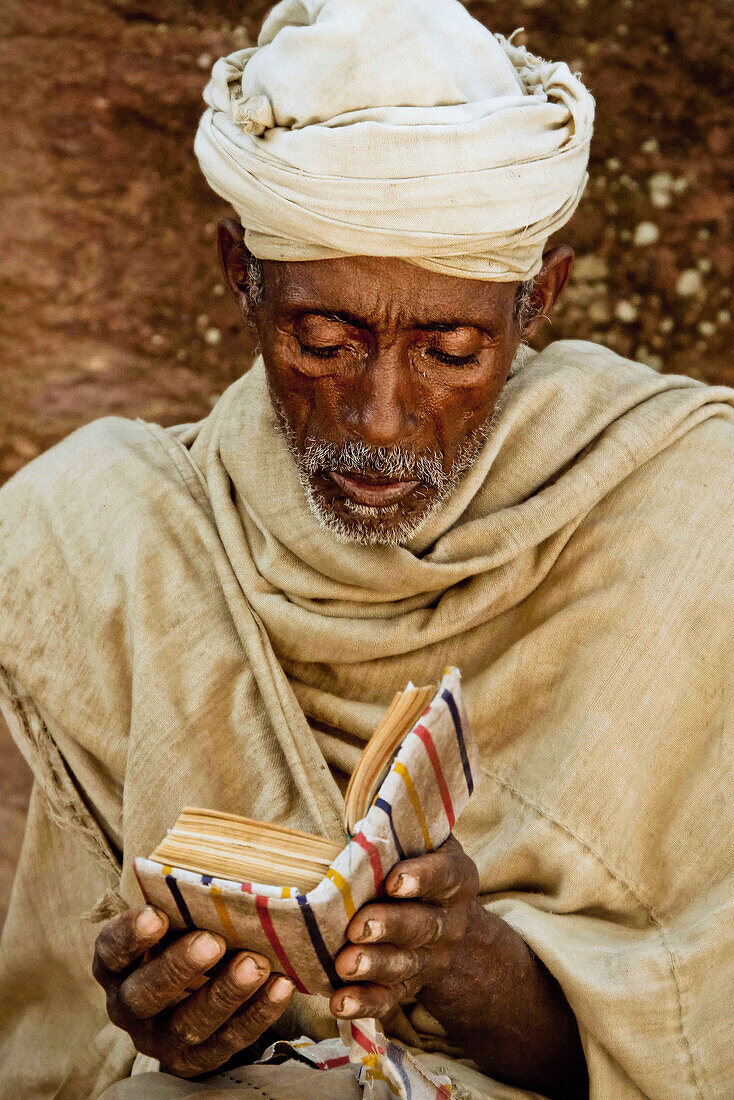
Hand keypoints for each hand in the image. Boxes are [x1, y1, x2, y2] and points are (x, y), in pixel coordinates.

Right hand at [93, 905, 294, 1077]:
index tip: (156, 914)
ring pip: (186, 1025)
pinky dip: (256, 1016)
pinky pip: (225, 1044)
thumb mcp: (174, 918)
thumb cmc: (183, 934)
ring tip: (255, 964)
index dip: (130, 935)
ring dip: (224, 994)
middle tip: (213, 941)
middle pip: (144, 994)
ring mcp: (160, 1038)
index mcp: (116, 965)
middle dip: (179, 968)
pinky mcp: (194, 1060)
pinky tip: (280, 987)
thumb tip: (223, 864)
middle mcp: (129, 1005)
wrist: (192, 990)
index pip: (112, 951)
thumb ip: (184, 900)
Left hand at [331, 835, 587, 1099]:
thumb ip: (397, 830)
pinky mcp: (409, 987)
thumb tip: (359, 817)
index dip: (423, 877)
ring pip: (406, 965)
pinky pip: (390, 999)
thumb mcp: (423, 843)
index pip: (446, 875)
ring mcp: (431, 958)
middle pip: (424, 925)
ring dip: (375, 966)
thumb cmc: (421, 867)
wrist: (453, 930)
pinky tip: (340, 1002)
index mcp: (456, 878)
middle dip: (391, 926)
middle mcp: (450, 921)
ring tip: (345, 964)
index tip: (394, 880)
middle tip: (359, 927)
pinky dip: (365, 1003)